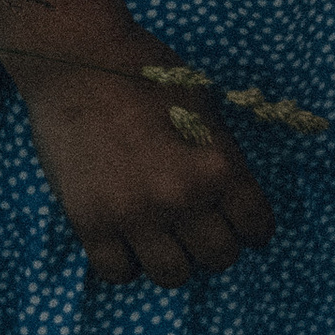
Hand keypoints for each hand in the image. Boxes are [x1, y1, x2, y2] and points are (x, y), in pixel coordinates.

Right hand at [7, 18, 277, 287]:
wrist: (77, 59)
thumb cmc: (145, 72)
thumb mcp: (203, 107)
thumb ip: (219, 156)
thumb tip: (229, 194)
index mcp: (218, 166)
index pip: (257, 227)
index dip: (252, 228)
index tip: (242, 225)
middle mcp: (182, 198)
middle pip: (219, 259)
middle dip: (214, 245)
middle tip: (199, 228)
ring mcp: (135, 215)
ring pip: (172, 275)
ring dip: (173, 258)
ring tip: (162, 237)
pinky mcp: (90, 222)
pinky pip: (118, 272)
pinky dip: (125, 261)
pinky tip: (124, 238)